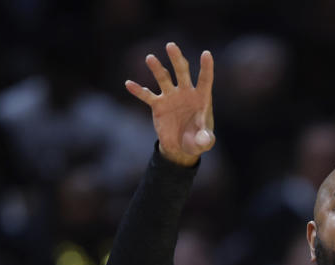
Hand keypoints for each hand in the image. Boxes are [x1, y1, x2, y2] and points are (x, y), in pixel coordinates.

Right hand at [126, 42, 214, 165]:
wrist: (181, 147)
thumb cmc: (197, 141)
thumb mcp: (204, 142)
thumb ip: (205, 139)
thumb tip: (203, 139)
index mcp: (201, 98)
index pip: (205, 80)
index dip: (206, 67)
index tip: (206, 54)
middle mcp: (185, 93)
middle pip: (182, 72)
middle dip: (177, 59)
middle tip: (170, 46)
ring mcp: (170, 97)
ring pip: (163, 79)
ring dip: (157, 68)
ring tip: (150, 58)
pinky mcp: (158, 105)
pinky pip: (147, 96)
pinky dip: (138, 90)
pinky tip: (129, 84)